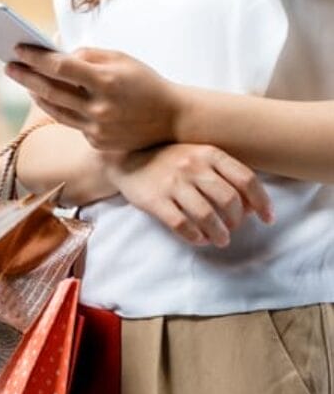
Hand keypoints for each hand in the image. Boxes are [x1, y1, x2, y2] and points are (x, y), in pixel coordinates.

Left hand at [5, 46, 182, 151]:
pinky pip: (71, 122)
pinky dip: (57, 108)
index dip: (36, 58)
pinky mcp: (97, 142)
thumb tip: (59, 56)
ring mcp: (97, 129)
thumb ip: (89, 56)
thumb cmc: (145, 83)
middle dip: (26, 77)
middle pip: (51, 91)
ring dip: (35, 95)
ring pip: (55, 110)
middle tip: (8, 65)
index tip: (18, 47)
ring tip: (24, 80)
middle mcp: (99, 108)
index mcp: (106, 82)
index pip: (61, 68)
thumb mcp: (122, 60)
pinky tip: (44, 97)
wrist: (172, 119)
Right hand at [104, 143, 274, 246]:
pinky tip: (199, 239)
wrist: (126, 159)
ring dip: (218, 233)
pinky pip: (181, 224)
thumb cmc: (168, 160)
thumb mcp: (197, 155)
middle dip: (237, 221)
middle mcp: (193, 167)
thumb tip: (250, 204)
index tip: (268, 218)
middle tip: (234, 229)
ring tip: (221, 240)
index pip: (246, 179)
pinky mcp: (155, 201)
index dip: (261, 202)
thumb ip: (223, 173)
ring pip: (206, 215)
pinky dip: (194, 236)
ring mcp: (173, 184)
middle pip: (228, 200)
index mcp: (209, 153)